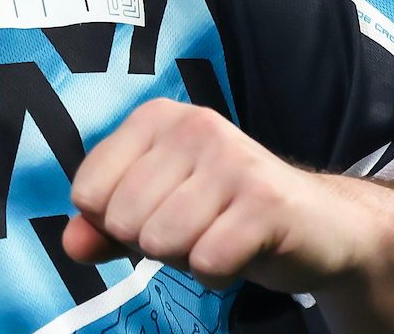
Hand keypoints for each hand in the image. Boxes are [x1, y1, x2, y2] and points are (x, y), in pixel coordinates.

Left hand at [63, 98, 388, 293]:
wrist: (322, 225)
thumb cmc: (225, 214)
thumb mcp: (156, 212)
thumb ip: (104, 228)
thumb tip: (71, 243)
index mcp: (156, 119)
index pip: (87, 191)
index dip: (114, 223)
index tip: (159, 211)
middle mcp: (193, 126)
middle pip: (122, 220)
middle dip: (154, 244)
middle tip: (198, 227)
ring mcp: (233, 160)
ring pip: (162, 241)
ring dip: (188, 258)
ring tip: (219, 237)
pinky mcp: (266, 201)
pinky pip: (207, 261)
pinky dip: (219, 274)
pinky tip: (242, 253)